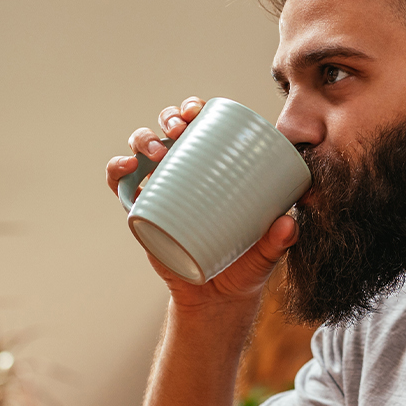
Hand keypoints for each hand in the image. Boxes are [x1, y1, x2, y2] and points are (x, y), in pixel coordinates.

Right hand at [104, 96, 297, 310]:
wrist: (217, 297)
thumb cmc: (245, 264)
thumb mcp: (266, 251)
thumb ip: (279, 240)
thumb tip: (288, 223)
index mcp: (216, 166)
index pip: (203, 125)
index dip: (194, 108)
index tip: (197, 111)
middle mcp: (186, 170)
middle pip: (170, 127)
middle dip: (170, 117)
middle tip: (179, 129)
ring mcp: (161, 188)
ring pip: (144, 148)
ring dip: (144, 139)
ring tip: (157, 152)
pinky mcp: (142, 210)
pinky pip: (123, 184)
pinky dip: (117, 170)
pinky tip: (127, 167)